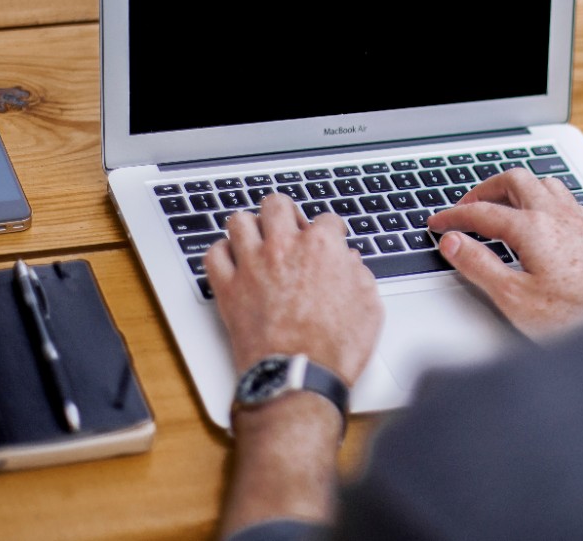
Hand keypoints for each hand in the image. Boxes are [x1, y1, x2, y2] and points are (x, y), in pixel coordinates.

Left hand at [205, 194, 382, 385]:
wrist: (298, 377)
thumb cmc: (335, 348)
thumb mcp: (369, 307)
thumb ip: (359, 275)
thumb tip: (350, 263)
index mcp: (322, 247)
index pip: (326, 219)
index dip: (331, 231)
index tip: (330, 241)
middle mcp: (284, 247)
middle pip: (277, 204)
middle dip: (286, 213)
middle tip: (290, 229)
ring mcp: (252, 266)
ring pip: (239, 221)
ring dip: (250, 227)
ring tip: (258, 240)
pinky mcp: (228, 289)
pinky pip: (213, 255)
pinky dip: (222, 254)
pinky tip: (233, 262)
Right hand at [427, 168, 582, 339]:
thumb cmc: (575, 316)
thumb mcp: (514, 297)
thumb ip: (479, 265)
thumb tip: (453, 242)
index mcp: (532, 227)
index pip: (482, 212)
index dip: (454, 216)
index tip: (438, 223)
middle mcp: (556, 215)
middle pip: (514, 180)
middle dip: (484, 189)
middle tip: (466, 206)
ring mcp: (578, 220)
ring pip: (542, 183)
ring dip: (516, 188)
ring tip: (500, 204)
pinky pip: (563, 197)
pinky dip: (541, 197)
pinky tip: (541, 216)